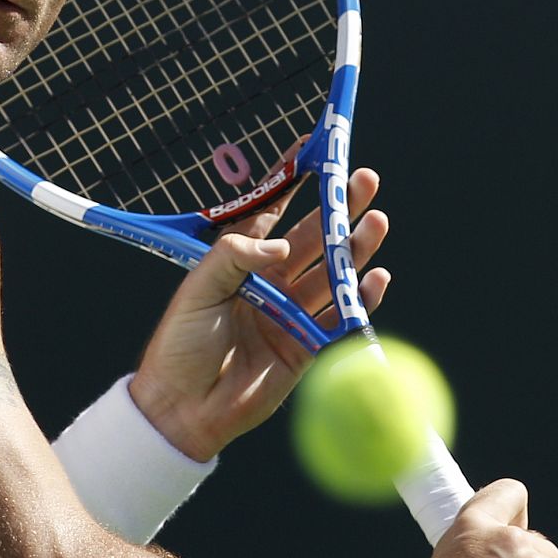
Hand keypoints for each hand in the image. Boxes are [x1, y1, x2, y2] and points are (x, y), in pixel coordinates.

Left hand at [128, 168, 390, 459]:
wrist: (184, 407)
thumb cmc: (180, 344)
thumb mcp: (196, 291)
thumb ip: (234, 258)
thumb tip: (281, 246)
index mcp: (239, 261)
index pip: (272, 211)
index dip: (293, 182)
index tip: (315, 151)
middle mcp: (270, 281)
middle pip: (314, 237)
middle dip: (340, 208)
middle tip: (364, 180)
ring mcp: (291, 312)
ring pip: (333, 271)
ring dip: (357, 247)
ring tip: (377, 220)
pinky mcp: (307, 346)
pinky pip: (341, 316)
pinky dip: (361, 297)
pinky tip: (376, 277)